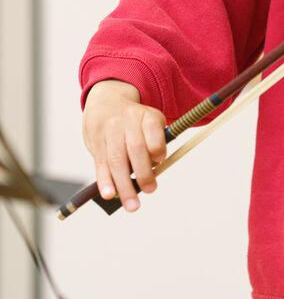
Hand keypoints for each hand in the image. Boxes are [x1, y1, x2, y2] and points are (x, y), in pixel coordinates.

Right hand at [82, 80, 166, 211]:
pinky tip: (109, 195)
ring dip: (124, 185)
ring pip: (116, 160)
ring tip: (132, 205)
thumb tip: (156, 167)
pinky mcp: (95, 143)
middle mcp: (126, 121)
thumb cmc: (134, 121)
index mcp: (145, 115)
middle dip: (143, 173)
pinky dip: (105, 181)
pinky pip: (100, 164)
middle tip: (151, 190)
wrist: (106, 104)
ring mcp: (109, 132)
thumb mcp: (150, 121)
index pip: (153, 129)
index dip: (157, 147)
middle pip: (135, 148)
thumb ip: (156, 142)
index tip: (160, 161)